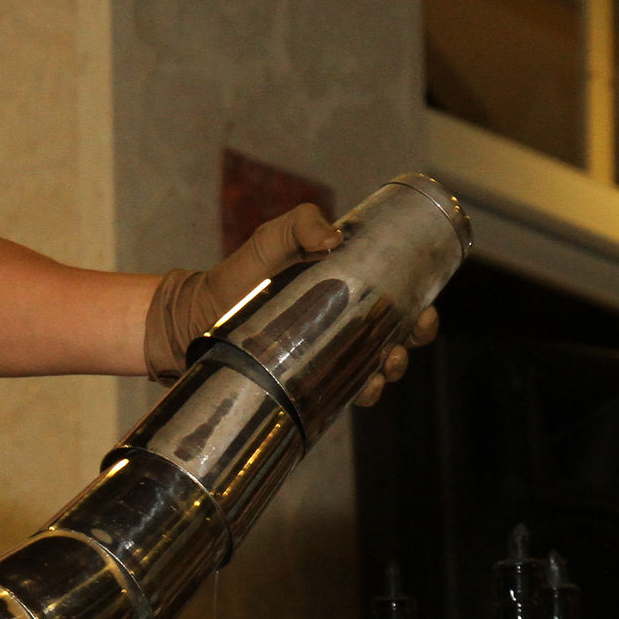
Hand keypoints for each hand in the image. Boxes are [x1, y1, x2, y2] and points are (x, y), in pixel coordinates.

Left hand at [144, 202, 439, 397]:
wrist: (194, 318)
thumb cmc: (235, 277)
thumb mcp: (267, 242)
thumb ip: (298, 225)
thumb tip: (333, 239)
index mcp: (347, 287)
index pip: (399, 298)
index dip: (421, 308)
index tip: (424, 313)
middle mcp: (343, 321)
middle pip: (398, 335)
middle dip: (412, 343)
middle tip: (400, 345)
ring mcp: (326, 351)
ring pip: (377, 366)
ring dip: (390, 371)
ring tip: (382, 369)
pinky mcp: (306, 379)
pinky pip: (343, 391)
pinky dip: (360, 393)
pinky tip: (361, 391)